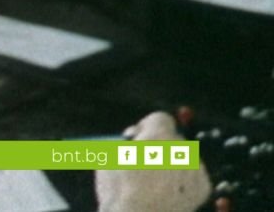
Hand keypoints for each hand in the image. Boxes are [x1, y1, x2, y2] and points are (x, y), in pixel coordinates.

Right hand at [96, 112, 211, 211]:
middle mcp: (180, 147)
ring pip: (183, 157)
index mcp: (158, 136)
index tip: (138, 140)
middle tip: (144, 162)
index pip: (160, 118)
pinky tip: (167, 192)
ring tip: (153, 182)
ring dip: (171, 163)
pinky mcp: (202, 188)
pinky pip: (192, 176)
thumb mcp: (109, 160)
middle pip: (172, 138)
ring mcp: (194, 168)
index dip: (146, 127)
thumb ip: (123, 146)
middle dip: (159, 147)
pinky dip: (181, 181)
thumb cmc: (119, 191)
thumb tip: (127, 145)